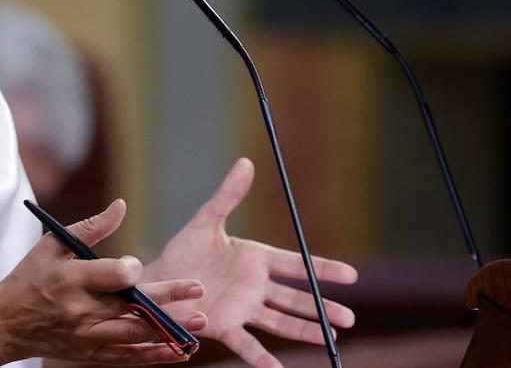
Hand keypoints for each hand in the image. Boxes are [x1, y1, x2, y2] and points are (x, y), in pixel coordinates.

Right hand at [0, 199, 207, 363]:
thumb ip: (91, 227)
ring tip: (200, 322)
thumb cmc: (30, 276)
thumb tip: (122, 205)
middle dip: (168, 297)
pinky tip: (178, 350)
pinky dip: (154, 355)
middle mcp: (81, 310)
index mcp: (72, 279)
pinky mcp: (90, 354)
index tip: (137, 265)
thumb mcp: (52, 245)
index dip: (132, 269)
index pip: (113, 276)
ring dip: (170, 329)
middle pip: (132, 305)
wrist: (5, 323)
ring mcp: (86, 336)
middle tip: (198, 289)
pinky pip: (127, 357)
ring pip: (135, 334)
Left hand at [142, 158, 357, 367]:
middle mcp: (255, 287)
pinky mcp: (225, 326)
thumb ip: (228, 195)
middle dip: (323, 308)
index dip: (324, 270)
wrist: (158, 281)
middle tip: (350, 318)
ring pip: (281, 322)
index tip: (352, 275)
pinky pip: (247, 344)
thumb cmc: (183, 251)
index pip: (297, 265)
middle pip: (296, 299)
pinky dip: (262, 358)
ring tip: (330, 340)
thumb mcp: (206, 221)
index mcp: (256, 259)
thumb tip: (246, 162)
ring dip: (305, 331)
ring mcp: (243, 309)